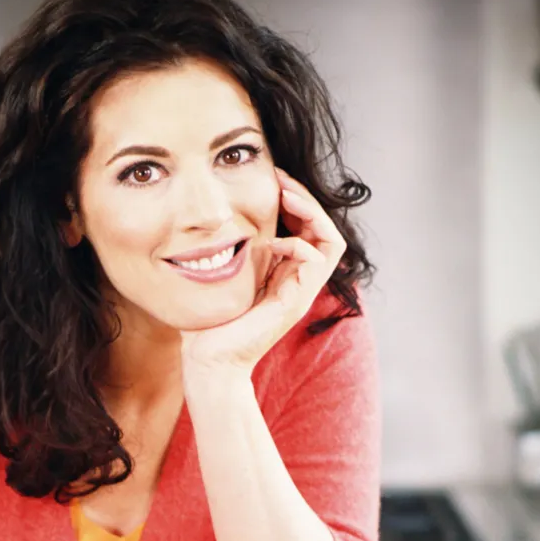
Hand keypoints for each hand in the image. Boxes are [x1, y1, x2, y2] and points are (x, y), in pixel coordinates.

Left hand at [180, 166, 346, 377]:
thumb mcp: (224, 277)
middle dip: (305, 199)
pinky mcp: (295, 303)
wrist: (209, 362)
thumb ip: (234, 254)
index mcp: (284, 275)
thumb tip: (222, 224)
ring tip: (286, 196)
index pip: (308, 230)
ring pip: (331, 241)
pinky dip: (298, 244)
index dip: (296, 202)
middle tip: (280, 179)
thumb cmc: (209, 324)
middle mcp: (298, 282)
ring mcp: (300, 293)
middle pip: (324, 230)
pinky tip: (271, 242)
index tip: (273, 180)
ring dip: (311, 213)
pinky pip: (316, 260)